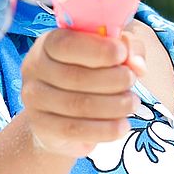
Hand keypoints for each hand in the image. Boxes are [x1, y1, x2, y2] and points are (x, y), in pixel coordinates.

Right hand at [20, 27, 145, 157]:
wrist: (63, 112)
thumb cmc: (91, 70)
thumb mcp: (111, 51)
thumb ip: (128, 48)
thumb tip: (138, 65)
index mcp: (48, 43)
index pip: (67, 44)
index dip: (98, 50)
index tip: (122, 54)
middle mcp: (35, 69)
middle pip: (75, 77)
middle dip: (112, 79)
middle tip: (131, 81)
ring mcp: (34, 100)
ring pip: (77, 105)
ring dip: (113, 105)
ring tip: (132, 103)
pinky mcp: (41, 127)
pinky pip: (74, 130)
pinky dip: (104, 130)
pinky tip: (123, 126)